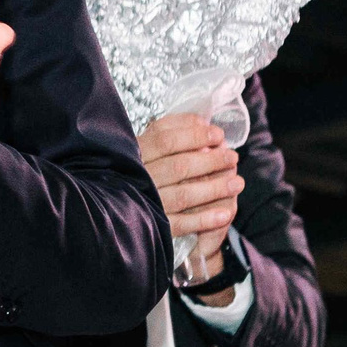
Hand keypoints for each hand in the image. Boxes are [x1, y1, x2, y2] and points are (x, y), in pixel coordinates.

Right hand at [138, 114, 241, 298]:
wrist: (109, 208)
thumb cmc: (137, 167)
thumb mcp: (145, 143)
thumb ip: (169, 128)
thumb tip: (201, 120)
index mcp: (134, 154)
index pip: (165, 140)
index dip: (195, 136)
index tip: (218, 135)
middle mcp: (137, 178)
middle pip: (179, 167)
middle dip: (211, 161)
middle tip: (232, 157)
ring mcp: (144, 203)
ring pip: (183, 195)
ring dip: (214, 189)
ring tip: (237, 183)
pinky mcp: (152, 226)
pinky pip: (181, 224)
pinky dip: (204, 219)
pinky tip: (225, 214)